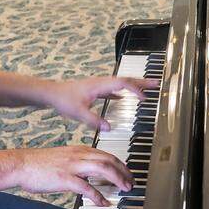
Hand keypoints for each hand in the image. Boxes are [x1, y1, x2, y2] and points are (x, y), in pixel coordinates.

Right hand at [9, 146, 131, 205]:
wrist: (21, 164)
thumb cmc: (38, 164)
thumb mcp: (62, 158)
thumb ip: (77, 164)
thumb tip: (88, 175)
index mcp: (79, 150)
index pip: (106, 154)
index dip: (119, 164)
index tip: (126, 172)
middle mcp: (78, 155)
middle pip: (109, 160)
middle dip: (123, 171)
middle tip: (131, 182)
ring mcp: (72, 166)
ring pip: (103, 169)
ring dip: (117, 179)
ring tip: (124, 189)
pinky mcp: (65, 178)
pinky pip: (87, 187)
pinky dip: (98, 196)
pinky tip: (103, 203)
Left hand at [42, 76, 159, 130]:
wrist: (51, 93)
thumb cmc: (63, 100)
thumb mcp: (78, 113)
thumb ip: (94, 120)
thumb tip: (109, 127)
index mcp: (100, 85)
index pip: (122, 84)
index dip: (135, 89)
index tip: (144, 98)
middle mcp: (101, 83)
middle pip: (126, 80)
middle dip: (142, 82)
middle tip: (157, 83)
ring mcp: (99, 86)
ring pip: (121, 83)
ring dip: (134, 85)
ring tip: (147, 89)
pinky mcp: (95, 90)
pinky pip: (113, 89)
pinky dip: (122, 92)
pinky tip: (124, 97)